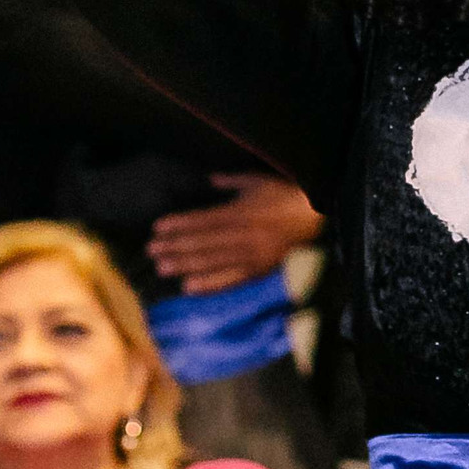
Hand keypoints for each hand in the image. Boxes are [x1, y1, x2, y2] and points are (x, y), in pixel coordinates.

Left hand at [148, 172, 322, 293]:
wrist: (317, 219)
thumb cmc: (286, 195)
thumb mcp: (258, 181)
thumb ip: (232, 181)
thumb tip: (210, 179)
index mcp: (241, 212)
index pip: (203, 220)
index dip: (179, 224)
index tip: (157, 228)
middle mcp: (243, 235)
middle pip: (203, 243)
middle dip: (175, 247)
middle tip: (151, 251)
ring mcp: (251, 255)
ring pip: (212, 262)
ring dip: (185, 266)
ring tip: (162, 268)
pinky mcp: (259, 271)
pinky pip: (231, 280)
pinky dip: (210, 285)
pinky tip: (189, 288)